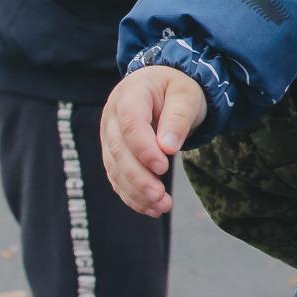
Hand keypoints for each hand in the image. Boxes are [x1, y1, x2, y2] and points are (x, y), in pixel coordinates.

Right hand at [102, 65, 208, 215]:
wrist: (164, 87)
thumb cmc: (177, 88)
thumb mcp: (187, 96)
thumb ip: (178, 119)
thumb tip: (167, 148)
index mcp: (129, 94)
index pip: (130, 124)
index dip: (143, 148)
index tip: (163, 167)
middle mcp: (112, 116)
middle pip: (119, 151)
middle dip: (139, 177)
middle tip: (161, 197)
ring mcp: (109, 136)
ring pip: (115, 169)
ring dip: (136, 192)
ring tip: (162, 207)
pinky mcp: (113, 154)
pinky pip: (117, 178)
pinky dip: (132, 196)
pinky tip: (151, 209)